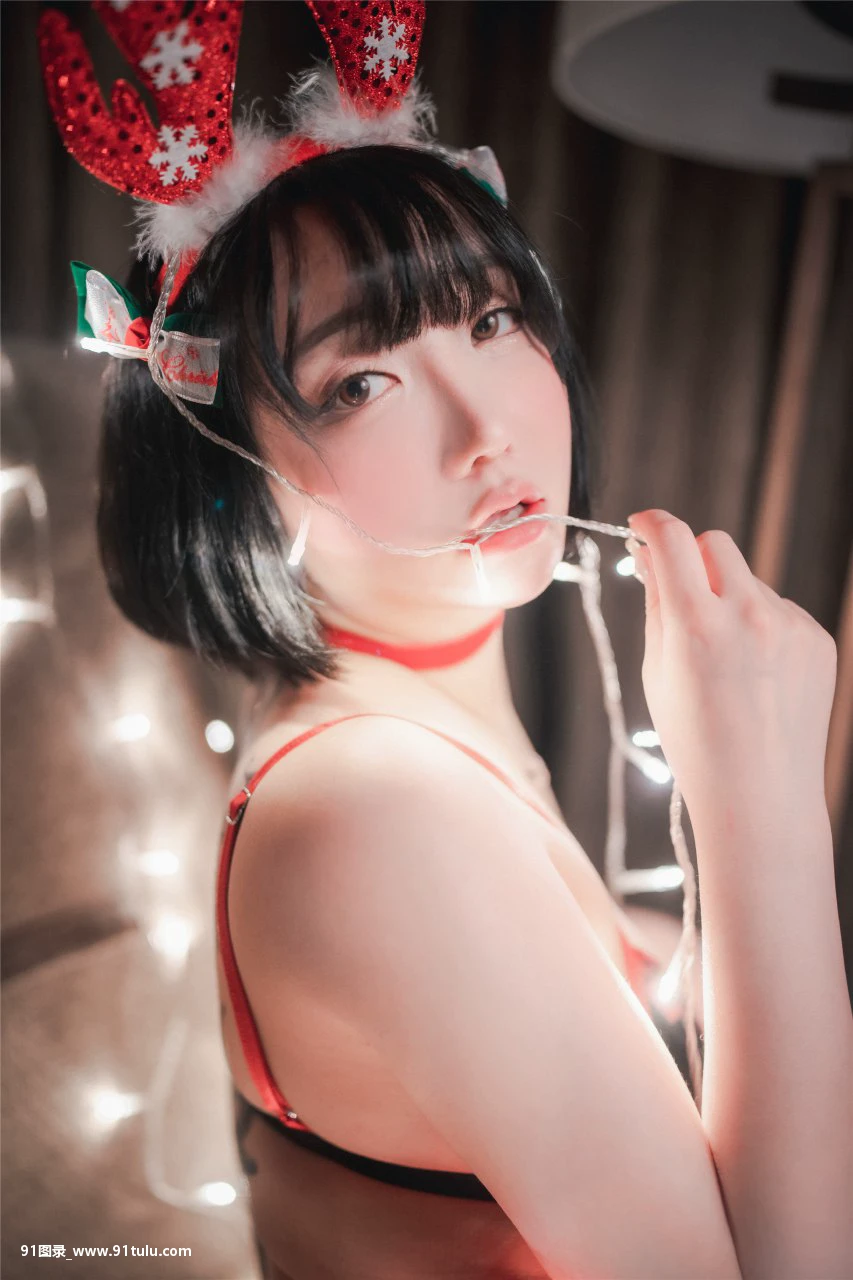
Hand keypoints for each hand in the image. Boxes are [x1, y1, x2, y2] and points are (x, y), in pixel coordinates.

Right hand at [625, 510, 836, 827]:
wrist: (760, 796)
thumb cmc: (697, 743)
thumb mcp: (656, 673)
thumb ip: (656, 605)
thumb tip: (648, 556)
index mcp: (695, 625)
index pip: (671, 539)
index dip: (650, 524)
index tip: (641, 526)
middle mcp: (747, 615)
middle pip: (715, 543)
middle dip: (692, 557)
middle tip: (682, 594)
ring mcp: (789, 626)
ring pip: (749, 581)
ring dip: (729, 601)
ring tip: (726, 664)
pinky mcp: (816, 640)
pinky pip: (779, 611)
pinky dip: (761, 628)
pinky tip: (757, 676)